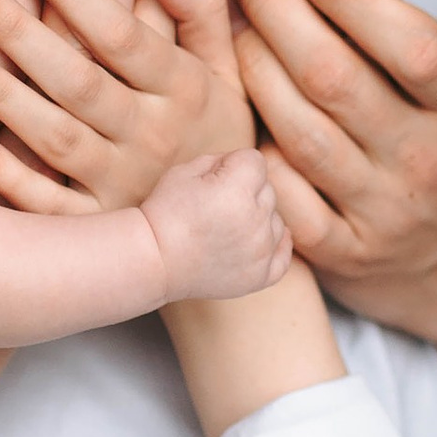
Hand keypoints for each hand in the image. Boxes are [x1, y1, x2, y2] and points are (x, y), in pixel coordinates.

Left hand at [0, 0, 253, 208]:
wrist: (222, 233)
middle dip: (14, 25)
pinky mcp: (92, 231)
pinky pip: (45, 204)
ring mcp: (122, 188)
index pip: (120, 28)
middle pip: (77, 76)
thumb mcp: (218, 59)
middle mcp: (152, 137)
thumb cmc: (209, 128)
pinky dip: (4, 173)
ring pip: (54, 135)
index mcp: (182, 87)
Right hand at [140, 151, 292, 305]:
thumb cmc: (164, 212)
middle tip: (215, 206)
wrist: (153, 260)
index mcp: (238, 190)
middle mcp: (255, 220)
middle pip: (267, 190)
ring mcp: (260, 251)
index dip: (233, 164)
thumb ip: (222, 160)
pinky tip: (259, 240)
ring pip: (275, 220)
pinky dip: (274, 245)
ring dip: (257, 219)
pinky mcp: (260, 275)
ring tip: (225, 228)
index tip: (213, 179)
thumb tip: (245, 166)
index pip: (256, 161)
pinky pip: (283, 253)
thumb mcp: (186, 170)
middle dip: (246, 191)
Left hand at [216, 0, 436, 436]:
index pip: (409, 41)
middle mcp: (425, 160)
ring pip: (293, 128)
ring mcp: (381, 212)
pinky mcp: (340, 254)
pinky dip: (247, 141)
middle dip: (272, 4)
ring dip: (245, 61)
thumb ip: (400, 23)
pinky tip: (226, 101)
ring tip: (221, 14)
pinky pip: (277, 192)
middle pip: (331, 75)